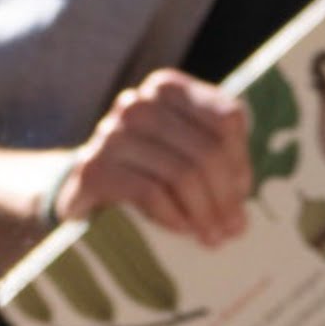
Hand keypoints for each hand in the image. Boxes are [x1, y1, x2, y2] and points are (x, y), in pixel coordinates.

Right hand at [57, 70, 250, 246]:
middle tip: (234, 228)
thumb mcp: (182, 151)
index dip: (241, 160)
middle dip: (226, 196)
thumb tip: (242, 190)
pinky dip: (173, 216)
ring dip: (204, 212)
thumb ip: (215, 153)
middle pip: (207, 150)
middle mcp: (138, 103)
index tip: (242, 194)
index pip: (226, 118)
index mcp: (167, 88)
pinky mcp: (95, 170)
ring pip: (181, 174)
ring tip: (214, 237)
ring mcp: (112, 134)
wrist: (82, 190)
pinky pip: (149, 193)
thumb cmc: (145, 171)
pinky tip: (183, 229)